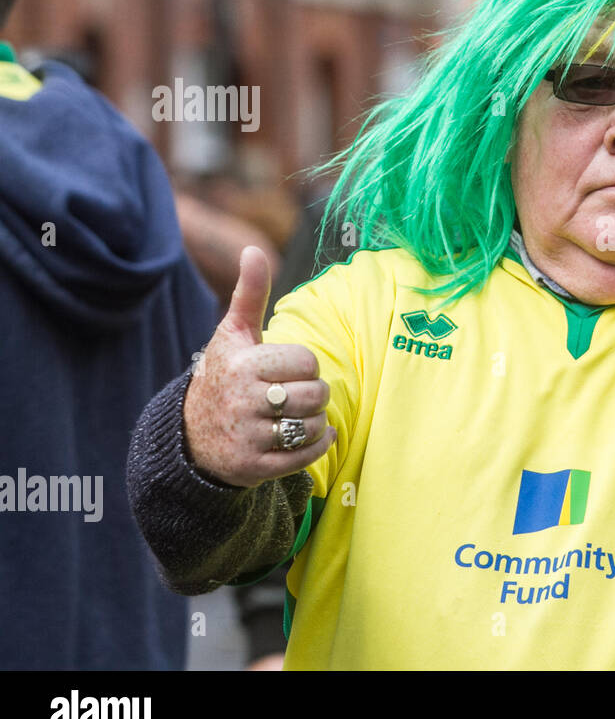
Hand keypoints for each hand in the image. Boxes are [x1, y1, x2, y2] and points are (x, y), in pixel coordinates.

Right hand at [183, 246, 335, 486]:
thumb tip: (254, 250)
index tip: (286, 369)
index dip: (304, 366)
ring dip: (316, 421)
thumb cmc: (224, 375)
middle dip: (314, 394)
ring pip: (312, 425)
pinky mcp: (254, 468)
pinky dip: (319, 444)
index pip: (307, 362)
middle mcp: (241, 402)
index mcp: (242, 366)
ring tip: (297, 415)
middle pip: (315, 394)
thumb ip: (249, 294)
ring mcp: (246, 437)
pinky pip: (306, 456)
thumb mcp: (233, 334)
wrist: (191, 437)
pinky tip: (314, 435)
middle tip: (294, 395)